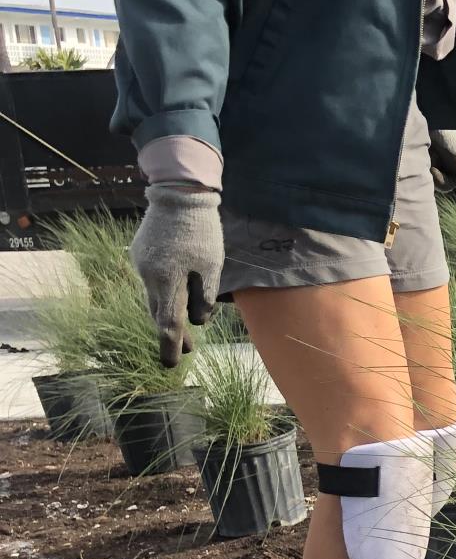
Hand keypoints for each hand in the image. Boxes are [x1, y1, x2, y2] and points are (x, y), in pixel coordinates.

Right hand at [130, 186, 223, 367]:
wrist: (179, 193)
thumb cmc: (201, 230)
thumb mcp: (212, 267)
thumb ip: (204, 297)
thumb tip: (197, 321)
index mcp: (165, 280)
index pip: (168, 322)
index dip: (170, 345)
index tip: (172, 364)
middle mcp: (147, 274)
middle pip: (159, 312)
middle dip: (173, 333)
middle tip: (188, 350)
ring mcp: (140, 263)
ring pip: (154, 297)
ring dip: (169, 312)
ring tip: (186, 327)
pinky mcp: (141, 253)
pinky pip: (152, 281)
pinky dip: (164, 293)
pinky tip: (177, 296)